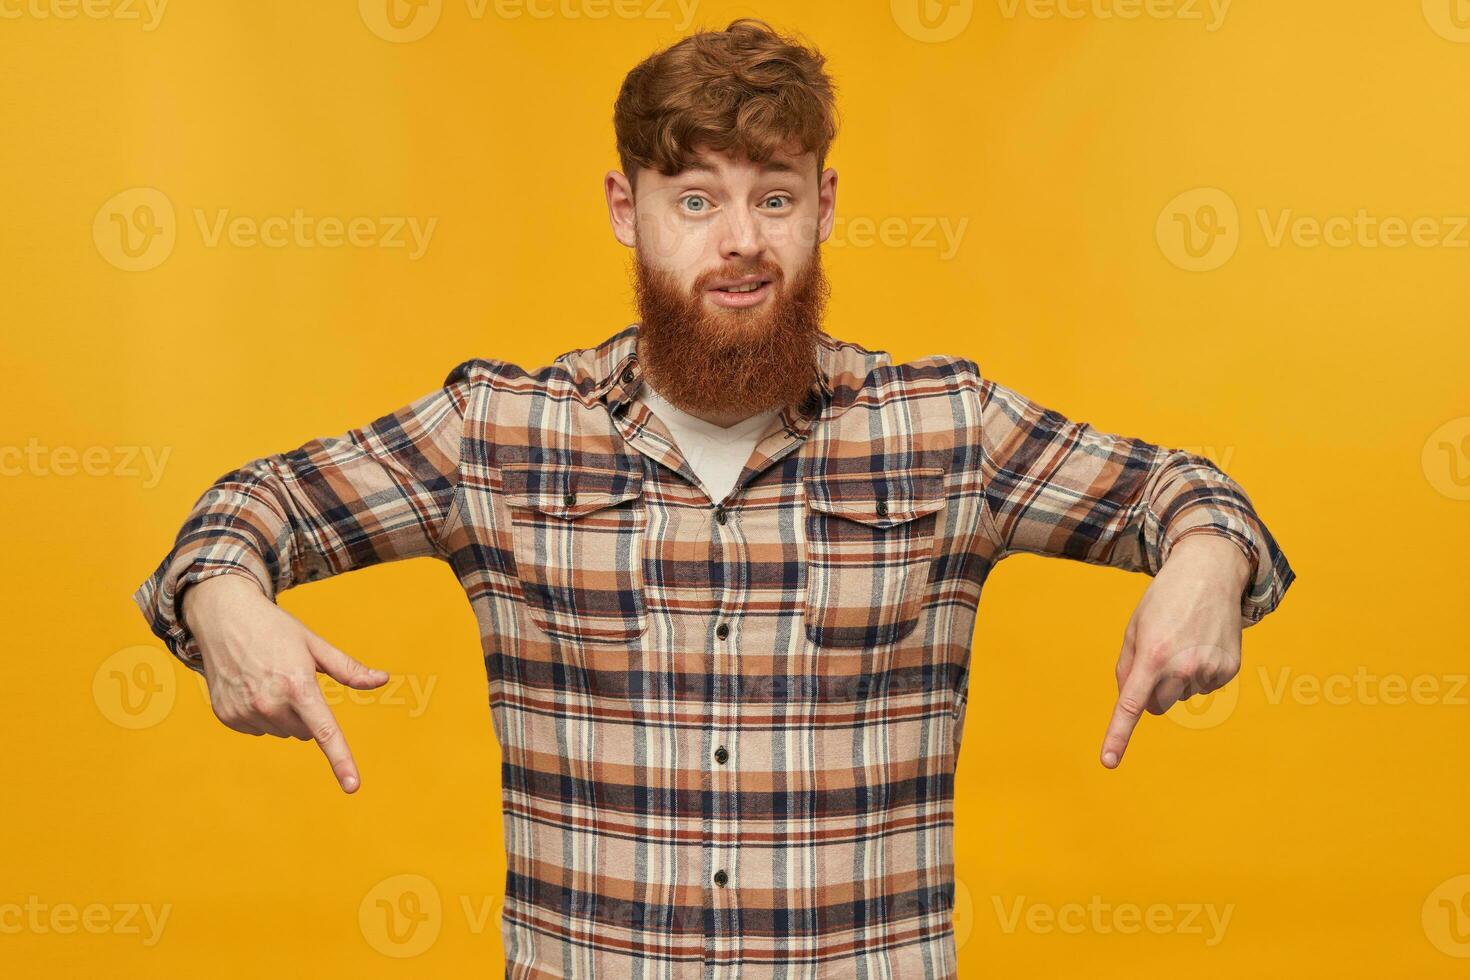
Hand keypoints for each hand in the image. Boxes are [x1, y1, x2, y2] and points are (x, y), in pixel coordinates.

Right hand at [181, 574, 389, 792]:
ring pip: (283, 732)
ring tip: (268, 679)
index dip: (341, 760)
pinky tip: (251, 687)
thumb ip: (349, 669)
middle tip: (291, 679)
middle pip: (306, 731)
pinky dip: (261, 714)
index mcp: (297, 686)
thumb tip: (382, 680)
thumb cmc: (275, 630)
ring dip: (283, 713)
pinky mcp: (227, 718)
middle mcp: (269, 704)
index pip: (324, 731)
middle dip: (306, 711)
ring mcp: (245, 713)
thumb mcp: (314, 644)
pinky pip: (259, 729)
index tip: (352, 786)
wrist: (224, 618)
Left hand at [1100, 535, 1249, 768]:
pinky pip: (1205, 688)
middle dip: (1153, 692)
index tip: (1108, 762)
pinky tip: (1203, 645)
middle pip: (1157, 707)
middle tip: (1159, 659)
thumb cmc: (1164, 602)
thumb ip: (1126, 668)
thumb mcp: (1134, 628)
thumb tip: (1133, 703)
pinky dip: (1201, 673)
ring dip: (1178, 679)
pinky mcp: (1229, 670)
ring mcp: (1209, 670)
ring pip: (1182, 697)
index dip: (1118, 735)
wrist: (1210, 573)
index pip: (1132, 705)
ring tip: (1185, 643)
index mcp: (1152, 655)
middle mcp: (1182, 667)